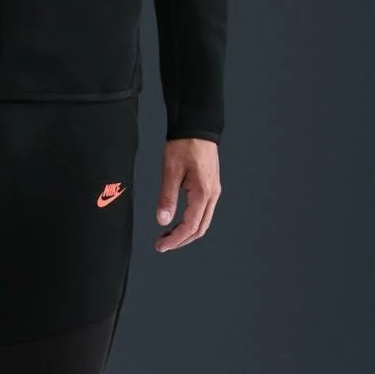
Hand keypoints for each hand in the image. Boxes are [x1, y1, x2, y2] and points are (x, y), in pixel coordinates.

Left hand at [154, 137, 219, 251]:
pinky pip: (203, 211)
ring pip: (203, 221)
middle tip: (162, 244)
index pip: (190, 226)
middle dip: (181, 240)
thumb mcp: (170, 171)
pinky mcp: (210, 186)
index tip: (161, 246)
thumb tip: (163, 220)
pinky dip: (191, 221)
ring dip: (186, 232)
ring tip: (167, 235)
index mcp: (203, 193)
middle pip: (199, 228)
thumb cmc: (184, 145)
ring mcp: (213, 191)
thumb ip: (167, 197)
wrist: (197, 127)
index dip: (175, 240)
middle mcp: (212, 195)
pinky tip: (178, 221)